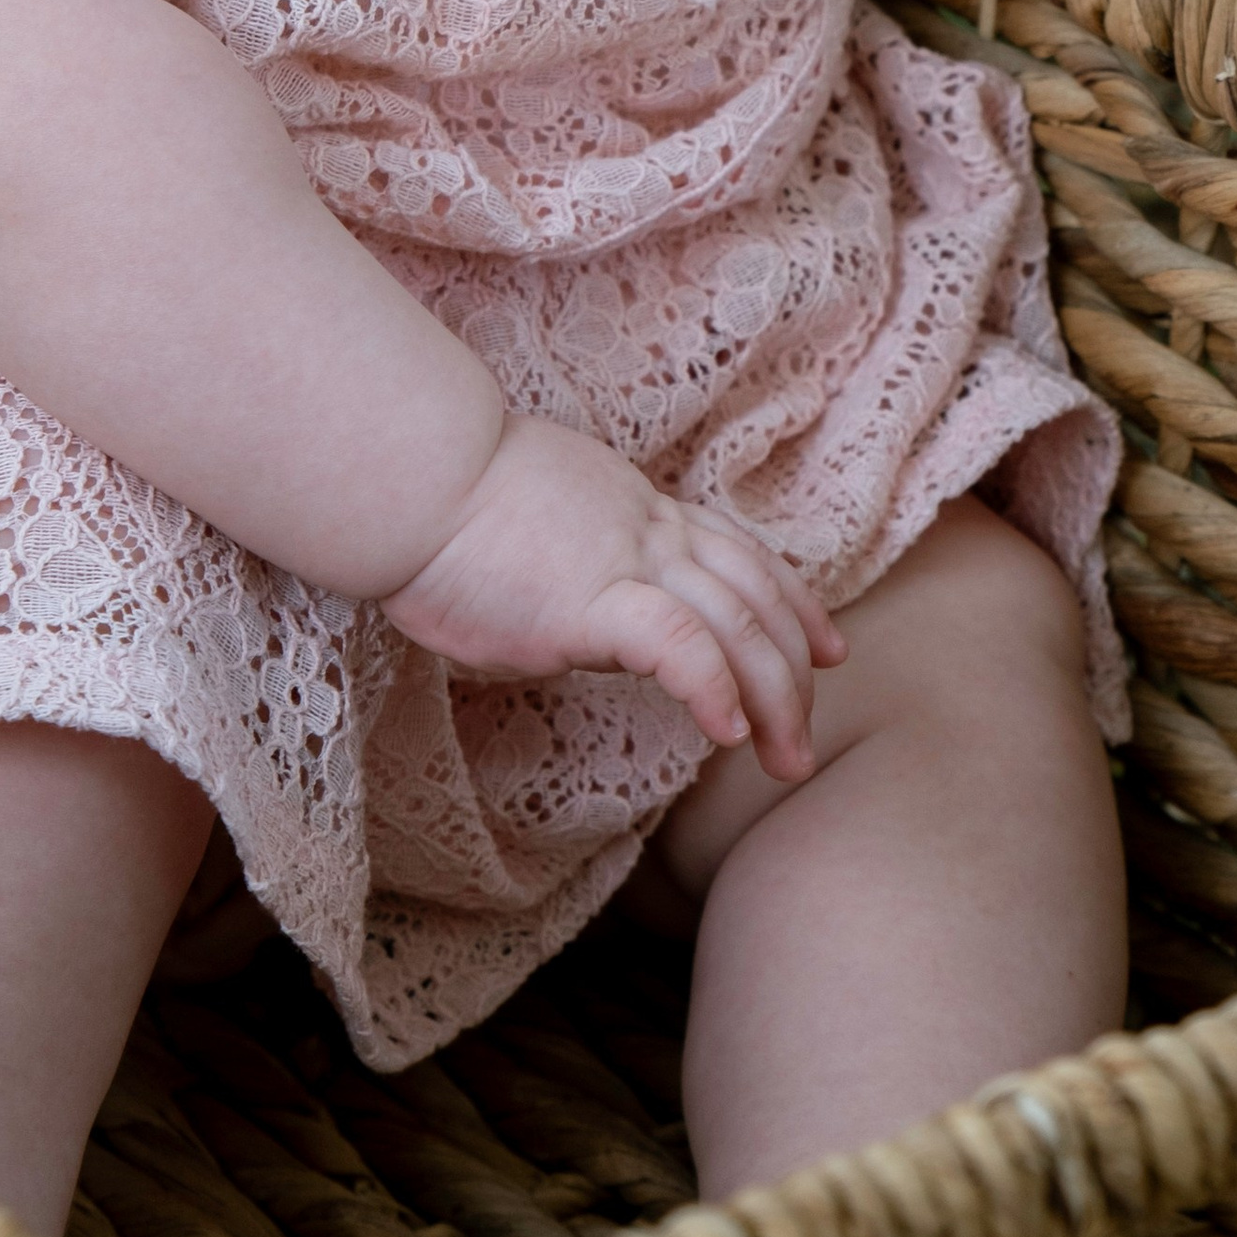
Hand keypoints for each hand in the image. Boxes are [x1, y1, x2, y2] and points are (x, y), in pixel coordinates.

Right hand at [379, 415, 841, 778]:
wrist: (411, 474)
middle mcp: (649, 531)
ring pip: (737, 625)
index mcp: (636, 509)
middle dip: (796, 669)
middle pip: (756, 596)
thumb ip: (576, 558)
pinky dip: (713, 689)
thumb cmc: (442, 502)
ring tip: (785, 761)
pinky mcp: (593, 600)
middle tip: (806, 737)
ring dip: (775, 699)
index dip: (792, 602)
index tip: (825, 646)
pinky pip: (680, 646)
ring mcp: (628, 561)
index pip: (739, 554)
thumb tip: (576, 602)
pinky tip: (724, 734)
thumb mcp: (535, 521)